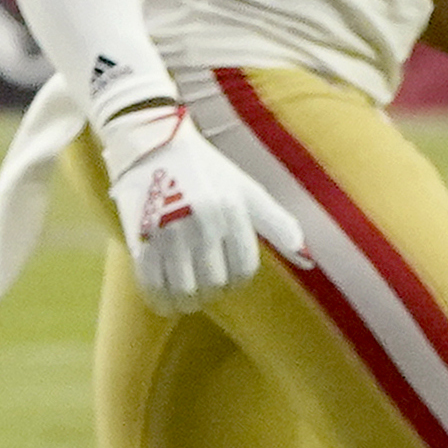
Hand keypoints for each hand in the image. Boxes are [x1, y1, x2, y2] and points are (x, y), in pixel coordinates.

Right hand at [99, 100, 310, 316]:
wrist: (153, 146)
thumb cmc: (207, 172)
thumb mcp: (246, 191)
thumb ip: (278, 224)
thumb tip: (308, 260)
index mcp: (231, 210)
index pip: (244, 268)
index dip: (239, 280)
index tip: (230, 278)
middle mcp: (202, 221)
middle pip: (215, 281)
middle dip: (214, 292)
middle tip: (207, 288)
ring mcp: (169, 229)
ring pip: (184, 288)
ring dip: (189, 302)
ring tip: (188, 298)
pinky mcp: (139, 236)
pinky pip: (151, 283)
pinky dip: (160, 300)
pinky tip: (165, 300)